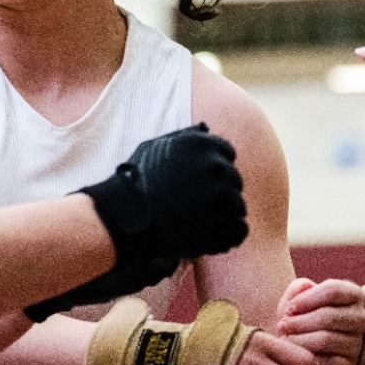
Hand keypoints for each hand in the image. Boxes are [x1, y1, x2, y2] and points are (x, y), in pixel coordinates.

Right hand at [35, 125, 247, 319]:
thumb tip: (206, 128)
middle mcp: (217, 167)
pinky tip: (208, 236)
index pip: (227, 153)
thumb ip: (184, 137)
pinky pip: (240, 229)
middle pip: (234, 180)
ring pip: (238, 206)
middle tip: (193, 205)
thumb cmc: (136, 182)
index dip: (211, 170)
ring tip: (197, 222)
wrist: (125, 218)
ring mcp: (222, 197)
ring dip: (222, 215)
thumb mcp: (154, 147)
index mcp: (204, 144)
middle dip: (218, 192)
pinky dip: (228, 235)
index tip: (195, 183)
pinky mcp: (223, 226)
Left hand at [273, 277, 364, 364]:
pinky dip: (307, 358)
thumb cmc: (299, 317)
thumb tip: (305, 287)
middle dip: (299, 321)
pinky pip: (327, 363)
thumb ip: (299, 288)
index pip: (333, 291)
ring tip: (285, 337)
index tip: (289, 308)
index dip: (306, 299)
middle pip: (329, 316)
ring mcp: (357, 344)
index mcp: (354, 295)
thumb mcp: (298, 298)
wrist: (300, 347)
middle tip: (282, 325)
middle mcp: (361, 319)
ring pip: (326, 340)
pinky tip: (296, 354)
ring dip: (298, 339)